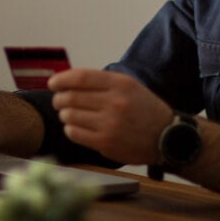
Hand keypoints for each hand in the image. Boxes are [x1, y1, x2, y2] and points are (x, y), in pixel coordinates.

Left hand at [49, 68, 173, 163]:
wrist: (167, 137)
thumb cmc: (144, 109)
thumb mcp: (129, 86)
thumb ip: (101, 82)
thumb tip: (67, 81)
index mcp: (120, 84)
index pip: (80, 77)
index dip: (61, 79)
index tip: (52, 83)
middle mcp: (115, 103)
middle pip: (71, 97)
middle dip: (59, 98)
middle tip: (58, 101)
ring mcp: (110, 124)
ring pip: (69, 115)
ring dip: (64, 114)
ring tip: (68, 114)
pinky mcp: (106, 143)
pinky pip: (74, 133)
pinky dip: (70, 128)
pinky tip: (75, 127)